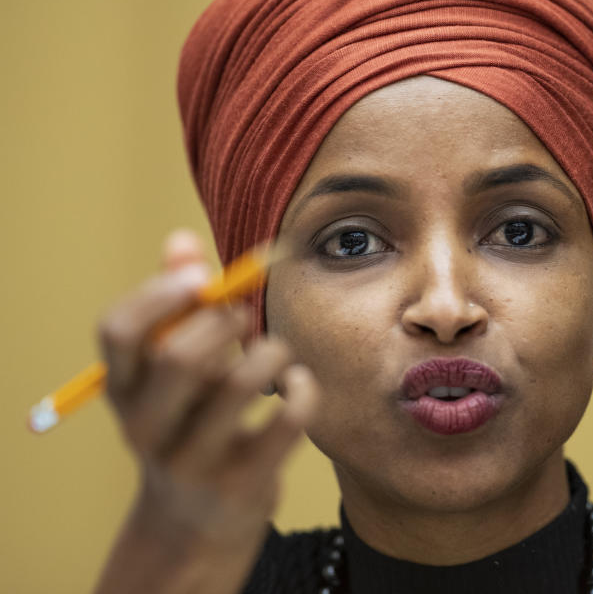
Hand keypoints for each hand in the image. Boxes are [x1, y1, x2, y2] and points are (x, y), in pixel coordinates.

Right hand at [93, 229, 319, 593]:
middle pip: (179, 356)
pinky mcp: (243, 482)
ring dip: (271, 351)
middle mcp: (146, 428)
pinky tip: (301, 385)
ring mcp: (193, 460)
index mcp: (121, 390)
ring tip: (275, 352)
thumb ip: (177, 307)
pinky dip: (305, 389)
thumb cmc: (190, 422)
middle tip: (244, 317)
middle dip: (224, 321)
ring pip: (239, 384)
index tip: (202, 274)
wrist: (197, 522)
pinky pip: (288, 420)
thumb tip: (182, 239)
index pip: (118, 331)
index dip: (160, 293)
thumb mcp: (171, 373)